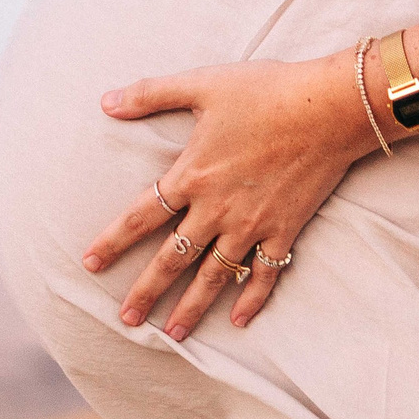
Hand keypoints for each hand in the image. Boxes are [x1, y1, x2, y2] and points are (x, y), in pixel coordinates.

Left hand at [81, 50, 372, 340]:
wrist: (329, 108)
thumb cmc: (266, 91)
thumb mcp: (202, 84)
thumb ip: (150, 94)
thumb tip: (105, 101)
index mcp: (192, 175)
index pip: (140, 217)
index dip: (112, 241)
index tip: (90, 264)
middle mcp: (216, 209)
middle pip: (172, 259)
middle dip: (146, 292)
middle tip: (127, 319)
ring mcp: (251, 225)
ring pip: (214, 277)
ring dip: (192, 308)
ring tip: (173, 334)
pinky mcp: (284, 230)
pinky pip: (265, 274)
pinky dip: (252, 298)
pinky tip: (239, 320)